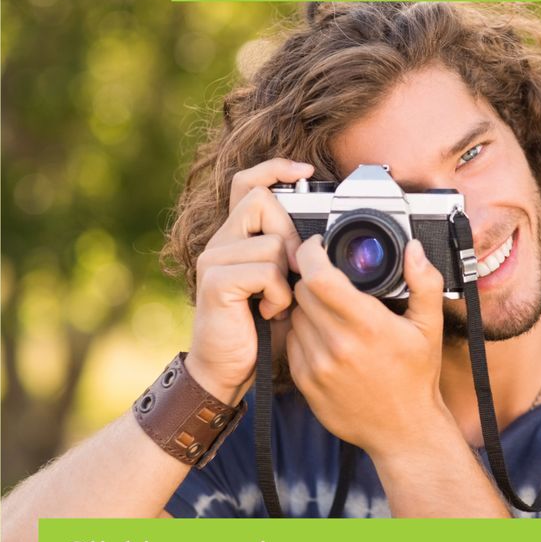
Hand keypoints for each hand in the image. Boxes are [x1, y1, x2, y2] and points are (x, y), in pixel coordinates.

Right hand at [187, 158, 312, 403]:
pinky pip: (265, 270)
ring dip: (286, 276)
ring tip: (277, 302)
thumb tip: (325, 238)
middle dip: (291, 235)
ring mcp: (215, 259)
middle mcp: (221, 241)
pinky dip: (278, 295)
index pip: (248, 182)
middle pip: (262, 200)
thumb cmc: (260, 331)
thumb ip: (297, 258)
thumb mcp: (286, 286)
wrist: (227, 372)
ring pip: (271, 240)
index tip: (306, 171)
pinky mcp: (216, 281)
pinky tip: (268, 313)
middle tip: (292, 273)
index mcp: (238, 237)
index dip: (275, 169)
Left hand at [287, 234, 449, 459]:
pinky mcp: (305, 382)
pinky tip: (325, 337)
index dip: (311, 253)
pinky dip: (304, 333)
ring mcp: (317, 366)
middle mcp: (338, 345)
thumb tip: (414, 249)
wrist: (403, 430)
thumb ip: (424, 283)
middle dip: (313, 278)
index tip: (317, 246)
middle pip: (302, 291)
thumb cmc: (416, 377)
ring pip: (295, 316)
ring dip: (307, 307)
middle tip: (329, 279)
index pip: (319, 277)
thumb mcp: (429, 327)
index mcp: (367, 326)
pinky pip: (292, 342)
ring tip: (331, 311)